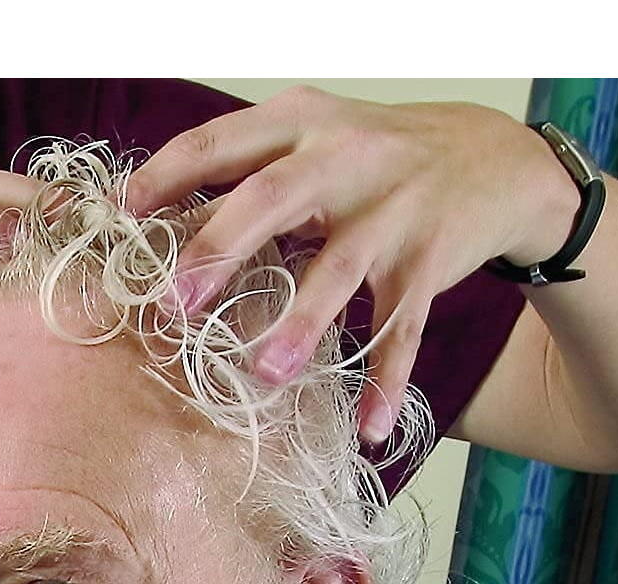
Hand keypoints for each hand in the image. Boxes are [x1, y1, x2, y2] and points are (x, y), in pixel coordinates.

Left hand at [125, 86, 578, 442]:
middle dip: (218, 250)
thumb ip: (248, 177)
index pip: (220, 141)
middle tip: (173, 307)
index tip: (123, 214)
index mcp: (300, 123)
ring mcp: (391, 210)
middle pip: (271, 198)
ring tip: (266, 375)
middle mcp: (343, 158)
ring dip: (301, 325)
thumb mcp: (313, 140)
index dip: (169, 175)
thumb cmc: (376, 158)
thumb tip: (160, 231)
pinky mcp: (429, 260)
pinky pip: (404, 329)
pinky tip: (370, 426)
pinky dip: (387, 380)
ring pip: (338, 270)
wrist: (494, 158)